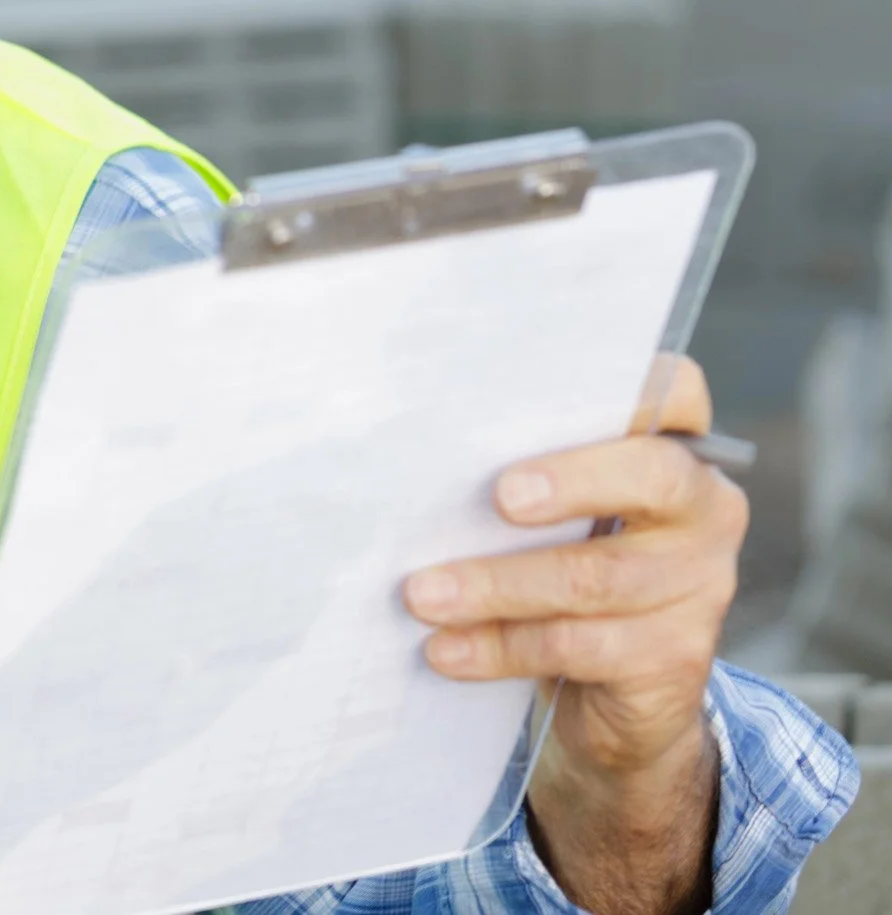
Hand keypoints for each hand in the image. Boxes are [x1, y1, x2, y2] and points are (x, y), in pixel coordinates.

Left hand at [402, 356, 743, 914]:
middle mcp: (697, 508)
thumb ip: (497, 469)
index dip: (632, 382)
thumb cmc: (536, 568)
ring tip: (419, 597)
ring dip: (501, 586)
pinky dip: (504, 650)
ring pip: (604, 577)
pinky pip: (586, 653)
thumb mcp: (524, 512)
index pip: (671, 387)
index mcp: (664, 447)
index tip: (565, 374)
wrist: (594, 697)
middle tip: (498, 495)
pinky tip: (442, 654)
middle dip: (574, 477)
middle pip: (652, 474)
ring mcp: (695, 586)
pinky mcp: (670, 660)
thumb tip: (374, 438)